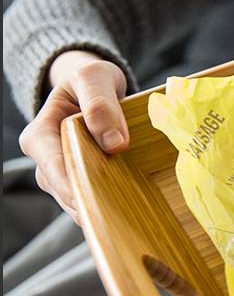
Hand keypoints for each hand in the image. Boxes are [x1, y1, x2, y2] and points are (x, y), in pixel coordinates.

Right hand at [18, 50, 128, 223]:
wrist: (96, 87)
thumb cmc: (91, 80)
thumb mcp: (94, 78)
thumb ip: (100, 103)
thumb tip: (113, 143)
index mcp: (39, 136)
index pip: (53, 167)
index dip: (74, 186)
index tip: (98, 200)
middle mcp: (46, 159)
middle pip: (65, 190)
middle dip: (92, 203)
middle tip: (122, 217)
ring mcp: (63, 173)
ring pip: (79, 199)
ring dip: (103, 207)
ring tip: (130, 218)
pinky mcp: (84, 178)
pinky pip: (94, 198)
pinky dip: (111, 203)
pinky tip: (131, 211)